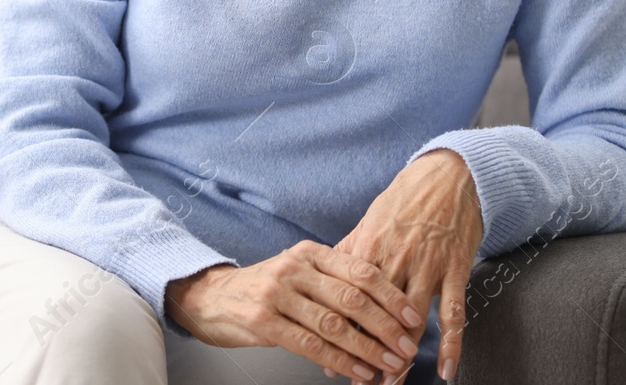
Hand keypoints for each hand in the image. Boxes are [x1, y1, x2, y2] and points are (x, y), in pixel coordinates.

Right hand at [165, 242, 424, 382]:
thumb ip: (334, 282)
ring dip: (368, 349)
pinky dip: (340, 361)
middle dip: (386, 326)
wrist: (212, 297)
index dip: (391, 296)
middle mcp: (294, 268)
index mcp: (309, 253)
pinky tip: (357, 371)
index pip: (360, 271)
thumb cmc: (264, 287)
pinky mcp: (262, 321)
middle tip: (408, 345)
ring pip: (334, 325)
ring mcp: (276, 294)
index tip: (413, 317)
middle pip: (352, 298)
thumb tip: (383, 307)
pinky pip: (311, 345)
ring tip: (390, 363)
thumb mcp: (298, 272)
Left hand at [336, 149, 484, 381]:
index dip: (336, 333)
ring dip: (400, 355)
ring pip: (410, 321)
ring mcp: (427, 266)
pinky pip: (453, 313)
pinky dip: (450, 345)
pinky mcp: (455, 269)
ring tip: (391, 381)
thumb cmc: (405, 200)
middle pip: (375, 316)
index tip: (328, 359)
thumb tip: (326, 276)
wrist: (447, 176)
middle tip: (360, 381)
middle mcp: (394, 260)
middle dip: (366, 352)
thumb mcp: (369, 221)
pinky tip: (445, 369)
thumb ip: (349, 252)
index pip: (345, 299)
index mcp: (367, 248)